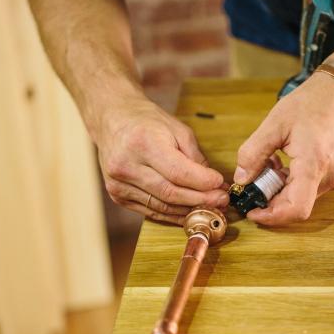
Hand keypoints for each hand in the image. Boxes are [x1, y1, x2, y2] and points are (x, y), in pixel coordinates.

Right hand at [96, 97, 228, 224]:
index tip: (221, 185)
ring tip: (209, 208)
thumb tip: (214, 183)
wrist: (112, 120)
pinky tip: (188, 212)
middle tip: (221, 201)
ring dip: (189, 210)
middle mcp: (126, 165)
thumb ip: (195, 158)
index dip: (203, 183)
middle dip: (200, 200)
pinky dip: (172, 214)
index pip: (178, 173)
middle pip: (170, 193)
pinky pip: (151, 211)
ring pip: (162, 206)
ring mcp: (119, 184)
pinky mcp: (117, 195)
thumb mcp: (177, 129)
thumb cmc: (146, 121)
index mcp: (142, 143)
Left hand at [233, 72, 333, 224]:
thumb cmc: (313, 102)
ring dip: (280, 189)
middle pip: (295, 205)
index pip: (295, 209)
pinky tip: (284, 163)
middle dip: (271, 199)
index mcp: (314, 164)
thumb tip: (241, 178)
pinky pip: (310, 188)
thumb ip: (253, 153)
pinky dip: (292, 182)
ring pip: (302, 198)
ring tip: (271, 164)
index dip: (271, 217)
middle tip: (255, 179)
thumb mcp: (275, 124)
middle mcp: (330, 177)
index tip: (252, 212)